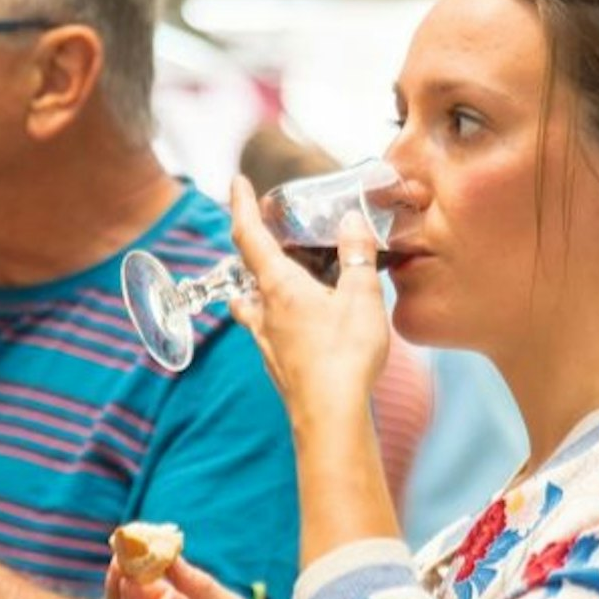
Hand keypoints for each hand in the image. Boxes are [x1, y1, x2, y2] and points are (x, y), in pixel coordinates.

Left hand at [229, 175, 389, 415]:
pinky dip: (279, 315)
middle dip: (257, 246)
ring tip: (287, 275)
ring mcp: (267, 340)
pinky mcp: (278, 364)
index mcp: (279, 287)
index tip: (237, 182)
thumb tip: (352, 222)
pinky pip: (269, 329)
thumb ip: (357, 256)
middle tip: (276, 232)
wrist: (330, 417)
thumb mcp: (362, 297)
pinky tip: (302, 323)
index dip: (241, 205)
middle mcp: (264, 311)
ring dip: (263, 284)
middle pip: (248, 269)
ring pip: (254, 302)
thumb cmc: (343, 356)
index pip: (249, 236)